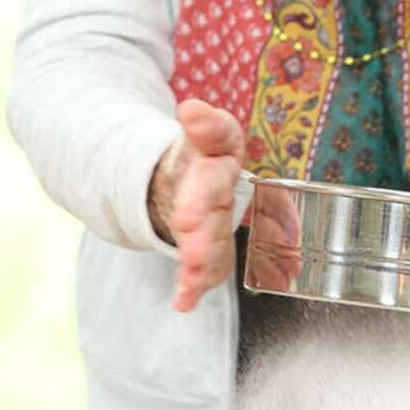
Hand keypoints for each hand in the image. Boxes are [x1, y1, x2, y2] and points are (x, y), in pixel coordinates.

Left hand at [148, 98, 243, 312]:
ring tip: (188, 266)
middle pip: (215, 197)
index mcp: (221, 151)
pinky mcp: (212, 250)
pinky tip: (184, 299)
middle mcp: (225, 188)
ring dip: (202, 255)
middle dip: (202, 212)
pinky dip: (195, 286)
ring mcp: (219, 222)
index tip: (190, 119)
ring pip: (215, 238)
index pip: (222, 136)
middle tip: (185, 224)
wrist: (187, 187)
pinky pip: (209, 269)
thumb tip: (191, 109)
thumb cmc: (196, 158)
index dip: (209, 129)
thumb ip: (199, 123)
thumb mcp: (195, 133)